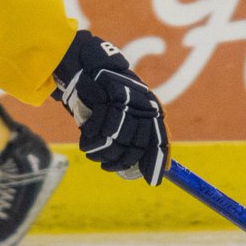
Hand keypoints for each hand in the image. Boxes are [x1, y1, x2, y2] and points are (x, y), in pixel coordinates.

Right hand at [54, 30, 169, 184]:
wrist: (87, 65)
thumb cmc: (103, 94)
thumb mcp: (121, 113)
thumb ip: (132, 134)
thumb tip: (142, 166)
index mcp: (151, 107)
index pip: (158, 140)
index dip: (155, 161)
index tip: (151, 180)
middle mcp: (144, 103)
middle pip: (136, 145)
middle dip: (119, 161)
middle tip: (106, 166)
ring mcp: (129, 98)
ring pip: (118, 139)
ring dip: (102, 151)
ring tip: (92, 152)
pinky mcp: (111, 94)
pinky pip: (101, 128)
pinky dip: (91, 138)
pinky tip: (86, 138)